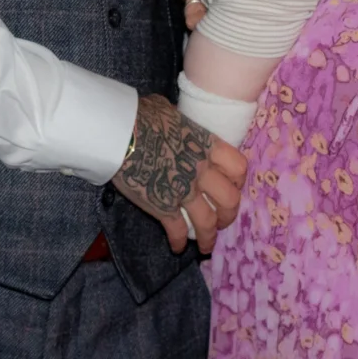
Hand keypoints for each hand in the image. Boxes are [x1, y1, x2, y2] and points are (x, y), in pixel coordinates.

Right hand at [113, 93, 247, 254]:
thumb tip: (174, 120)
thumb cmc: (141, 116)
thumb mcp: (169, 112)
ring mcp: (184, 191)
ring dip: (209, 237)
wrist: (119, 133)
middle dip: (228, 214)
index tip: (233, 187)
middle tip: (222, 220)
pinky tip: (177, 246)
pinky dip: (179, 242)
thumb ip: (180, 123)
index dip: (238, 181)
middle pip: (229, 200)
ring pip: (208, 222)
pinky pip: (178, 230)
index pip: (238, 167)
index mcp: (206, 146)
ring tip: (206, 246)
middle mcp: (201, 171)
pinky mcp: (163, 207)